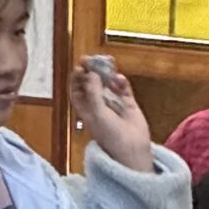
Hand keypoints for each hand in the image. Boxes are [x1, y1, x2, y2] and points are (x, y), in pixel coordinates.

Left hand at [72, 57, 154, 172]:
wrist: (132, 150)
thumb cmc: (110, 136)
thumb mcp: (97, 112)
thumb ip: (93, 92)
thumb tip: (91, 73)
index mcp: (87, 111)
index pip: (77, 91)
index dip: (77, 79)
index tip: (80, 67)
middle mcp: (99, 107)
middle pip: (93, 85)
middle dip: (92, 72)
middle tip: (92, 59)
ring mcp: (115, 106)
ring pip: (109, 85)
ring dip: (108, 73)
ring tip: (108, 61)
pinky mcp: (129, 106)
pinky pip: (124, 90)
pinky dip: (122, 83)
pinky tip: (120, 78)